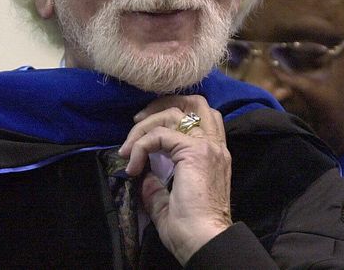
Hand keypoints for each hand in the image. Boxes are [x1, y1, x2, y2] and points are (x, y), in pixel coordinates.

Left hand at [118, 94, 232, 263]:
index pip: (200, 116)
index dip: (170, 116)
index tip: (143, 139)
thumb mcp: (168, 203)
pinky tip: (133, 166)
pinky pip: (159, 135)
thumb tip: (143, 173)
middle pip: (194, 102)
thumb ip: (157, 186)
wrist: (204, 241)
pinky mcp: (194, 152)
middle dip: (162, 105)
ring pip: (174, 113)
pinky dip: (141, 146)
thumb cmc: (190, 230)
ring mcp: (207, 146)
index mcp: (215, 155)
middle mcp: (215, 146)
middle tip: (137, 122)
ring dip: (145, 125)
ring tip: (127, 147)